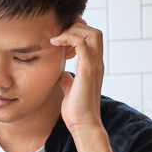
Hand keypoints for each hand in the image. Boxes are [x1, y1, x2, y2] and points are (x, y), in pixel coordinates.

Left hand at [50, 17, 104, 134]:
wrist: (82, 124)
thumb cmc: (76, 110)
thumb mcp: (70, 90)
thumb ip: (68, 80)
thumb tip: (62, 74)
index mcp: (93, 66)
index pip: (92, 38)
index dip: (77, 32)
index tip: (60, 36)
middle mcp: (97, 63)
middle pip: (94, 31)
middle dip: (76, 26)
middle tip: (58, 34)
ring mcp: (94, 65)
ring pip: (91, 33)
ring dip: (72, 30)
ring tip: (56, 38)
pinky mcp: (88, 69)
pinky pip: (80, 43)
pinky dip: (67, 38)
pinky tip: (54, 43)